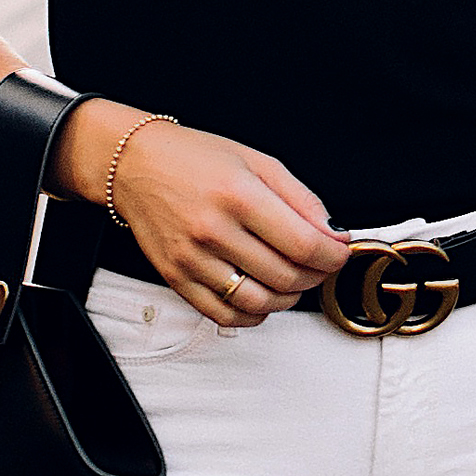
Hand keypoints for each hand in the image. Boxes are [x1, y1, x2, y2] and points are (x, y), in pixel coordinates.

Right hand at [59, 105, 349, 326]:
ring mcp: (192, 259)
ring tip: (293, 280)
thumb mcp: (258, 162)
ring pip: (258, 303)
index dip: (333, 256)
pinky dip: (252, 316)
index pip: (304, 245)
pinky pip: (223, 316)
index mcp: (238, 196)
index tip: (339, 252)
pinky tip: (262, 297)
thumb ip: (301, 199)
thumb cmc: (195, 159)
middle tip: (319, 263)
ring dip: (288, 299)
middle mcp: (213, 231)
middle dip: (316, 275)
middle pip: (286, 277)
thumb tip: (333, 235)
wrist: (136, 165)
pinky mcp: (176, 278)